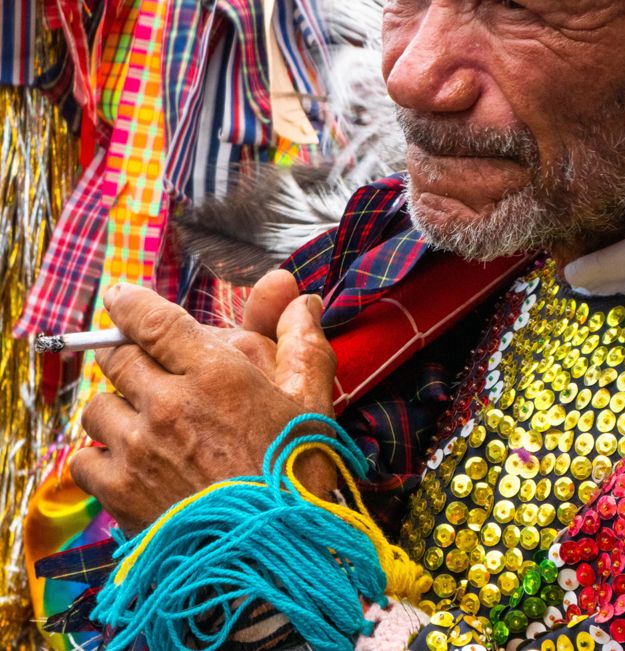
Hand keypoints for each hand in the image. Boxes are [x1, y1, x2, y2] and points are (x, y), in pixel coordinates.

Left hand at [70, 281, 337, 535]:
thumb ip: (302, 342)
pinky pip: (84, 458)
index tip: (123, 298)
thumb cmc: (296, 475)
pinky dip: (102, 454)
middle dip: (132, 354)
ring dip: (118, 405)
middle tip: (155, 369)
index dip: (130, 302)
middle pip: (118, 357)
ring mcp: (137, 449)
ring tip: (146, 421)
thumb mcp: (312, 402)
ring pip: (97, 405)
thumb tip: (302, 297)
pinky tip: (132, 461)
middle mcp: (167, 404)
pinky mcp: (119, 493)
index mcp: (214, 374)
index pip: (149, 318)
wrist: (272, 556)